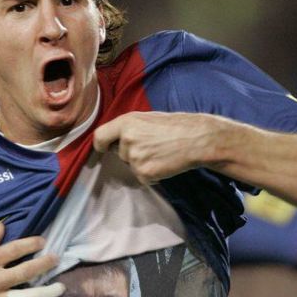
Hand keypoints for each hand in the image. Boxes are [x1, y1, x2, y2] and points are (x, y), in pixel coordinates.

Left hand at [93, 111, 222, 183]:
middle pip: (119, 153)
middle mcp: (127, 140)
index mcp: (126, 122)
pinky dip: (153, 175)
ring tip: (161, 153)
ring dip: (143, 164)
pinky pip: (143, 178)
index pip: (99, 137)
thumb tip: (114, 139)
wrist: (197, 139)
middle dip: (131, 153)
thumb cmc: (175, 126)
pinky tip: (164, 163)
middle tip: (152, 146)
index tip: (104, 148)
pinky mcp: (144, 173)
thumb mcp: (147, 118)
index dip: (101, 145)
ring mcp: (135, 158)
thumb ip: (128, 128)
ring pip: (131, 166)